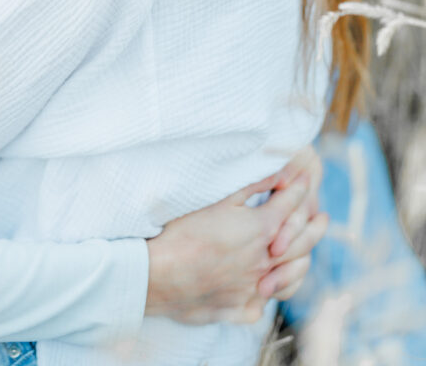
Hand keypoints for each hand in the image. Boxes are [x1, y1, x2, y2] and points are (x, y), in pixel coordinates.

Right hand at [145, 159, 326, 325]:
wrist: (157, 275)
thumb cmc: (182, 232)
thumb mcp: (217, 200)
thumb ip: (252, 185)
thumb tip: (280, 171)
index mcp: (260, 230)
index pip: (289, 205)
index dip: (299, 189)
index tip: (305, 180)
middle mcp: (264, 261)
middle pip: (300, 242)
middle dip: (314, 225)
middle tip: (323, 217)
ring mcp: (254, 288)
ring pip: (291, 276)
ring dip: (304, 260)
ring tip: (309, 252)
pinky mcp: (241, 309)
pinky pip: (268, 301)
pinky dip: (277, 290)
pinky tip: (275, 284)